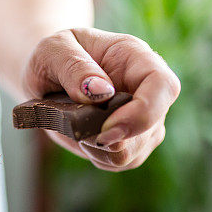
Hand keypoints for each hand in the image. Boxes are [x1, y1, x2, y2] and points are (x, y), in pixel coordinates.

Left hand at [23, 28, 179, 170]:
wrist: (47, 77)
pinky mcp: (130, 142)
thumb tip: (101, 92)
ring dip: (100, 149)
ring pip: (134, 152)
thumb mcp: (51, 50)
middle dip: (113, 140)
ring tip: (76, 128)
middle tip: (80, 134)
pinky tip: (82, 138)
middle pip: (151, 127)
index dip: (143, 112)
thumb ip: (73, 66)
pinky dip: (97, 156)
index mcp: (135, 57)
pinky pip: (119, 162)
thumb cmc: (53, 57)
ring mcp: (142, 118)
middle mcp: (146, 89)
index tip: (106, 127)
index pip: (163, 86)